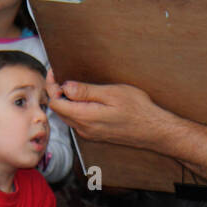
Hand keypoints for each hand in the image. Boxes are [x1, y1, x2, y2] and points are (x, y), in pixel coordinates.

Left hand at [46, 73, 165, 149]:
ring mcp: (89, 133)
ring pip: (67, 116)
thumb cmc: (138, 109)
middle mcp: (84, 128)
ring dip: (64, 101)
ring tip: (70, 85)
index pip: (56, 103)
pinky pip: (77, 121)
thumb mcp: (112, 93)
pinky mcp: (96, 134)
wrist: (154, 130)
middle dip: (56, 93)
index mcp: (85, 117)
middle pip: (58, 111)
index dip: (52, 87)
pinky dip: (73, 108)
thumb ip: (86, 91)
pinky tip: (82, 98)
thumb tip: (66, 87)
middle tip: (60, 76)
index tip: (55, 72)